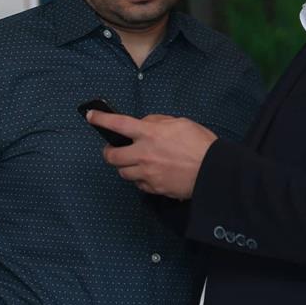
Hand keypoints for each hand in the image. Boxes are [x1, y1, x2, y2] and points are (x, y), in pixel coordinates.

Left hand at [89, 111, 216, 199]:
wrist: (214, 171)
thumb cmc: (201, 144)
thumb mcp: (180, 123)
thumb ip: (158, 122)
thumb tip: (145, 125)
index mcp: (150, 133)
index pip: (118, 124)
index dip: (101, 119)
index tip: (91, 116)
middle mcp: (144, 154)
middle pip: (112, 156)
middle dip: (108, 153)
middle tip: (113, 150)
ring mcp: (148, 173)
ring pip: (123, 172)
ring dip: (126, 167)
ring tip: (137, 162)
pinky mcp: (154, 188)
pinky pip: (139, 185)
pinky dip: (141, 179)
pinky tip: (151, 174)